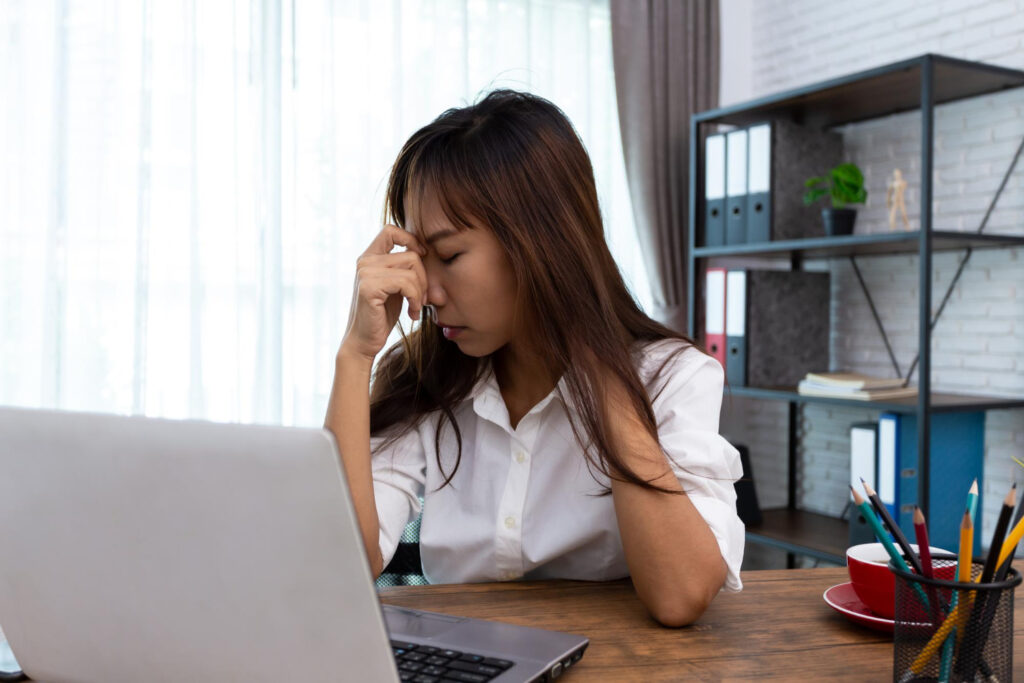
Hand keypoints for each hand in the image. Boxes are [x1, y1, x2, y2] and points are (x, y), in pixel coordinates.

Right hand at [340, 224, 427, 361]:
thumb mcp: (396, 288)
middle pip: (411, 254)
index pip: (390, 230)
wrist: (363, 342)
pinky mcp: (369, 287)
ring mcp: (365, 273)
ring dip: (421, 292)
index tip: (422, 258)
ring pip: (412, 268)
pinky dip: (416, 300)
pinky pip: (406, 283)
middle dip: (424, 278)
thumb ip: (406, 270)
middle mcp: (365, 261)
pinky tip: (413, 314)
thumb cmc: (382, 316)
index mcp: (369, 257)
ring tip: (417, 308)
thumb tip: (432, 253)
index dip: (411, 239)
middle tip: (424, 299)